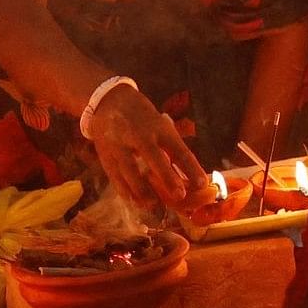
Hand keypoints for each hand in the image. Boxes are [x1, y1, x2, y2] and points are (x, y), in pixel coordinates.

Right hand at [82, 86, 204, 211]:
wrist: (107, 102)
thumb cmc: (143, 119)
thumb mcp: (161, 126)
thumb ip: (172, 149)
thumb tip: (190, 178)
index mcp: (160, 127)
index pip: (179, 149)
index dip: (191, 167)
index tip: (202, 184)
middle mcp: (140, 135)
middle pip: (154, 157)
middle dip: (167, 177)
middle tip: (179, 196)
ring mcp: (120, 144)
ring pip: (130, 169)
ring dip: (142, 190)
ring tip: (153, 205)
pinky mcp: (105, 154)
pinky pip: (114, 175)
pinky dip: (124, 189)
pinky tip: (133, 201)